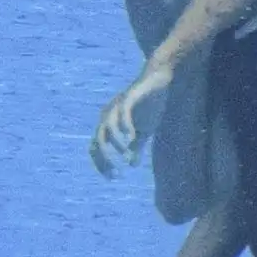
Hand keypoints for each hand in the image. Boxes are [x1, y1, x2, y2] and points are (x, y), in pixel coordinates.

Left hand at [90, 59, 174, 176]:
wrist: (159, 79)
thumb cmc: (150, 103)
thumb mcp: (144, 130)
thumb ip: (136, 146)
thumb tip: (132, 165)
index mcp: (109, 123)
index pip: (96, 148)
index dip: (102, 164)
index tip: (113, 178)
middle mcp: (109, 115)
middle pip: (98, 141)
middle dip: (105, 159)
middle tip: (117, 172)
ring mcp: (117, 105)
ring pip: (106, 129)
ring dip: (114, 145)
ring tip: (124, 156)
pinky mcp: (129, 97)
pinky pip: (122, 113)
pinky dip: (124, 126)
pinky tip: (132, 136)